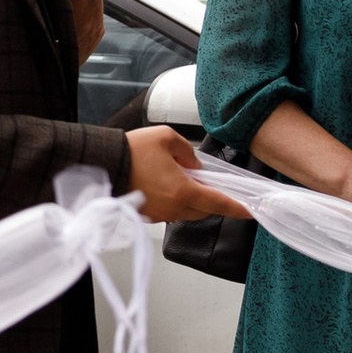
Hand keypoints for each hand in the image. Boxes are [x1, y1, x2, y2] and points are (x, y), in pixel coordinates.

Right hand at [121, 124, 249, 224]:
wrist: (101, 164)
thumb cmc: (131, 151)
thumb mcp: (166, 138)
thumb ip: (188, 152)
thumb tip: (194, 165)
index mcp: (183, 191)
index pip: (218, 203)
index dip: (237, 208)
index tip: (250, 212)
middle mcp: (173, 208)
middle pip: (203, 210)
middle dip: (211, 200)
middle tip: (213, 186)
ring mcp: (159, 214)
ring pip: (186, 212)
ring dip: (192, 200)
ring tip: (186, 181)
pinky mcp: (146, 215)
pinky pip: (169, 211)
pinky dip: (174, 201)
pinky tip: (168, 187)